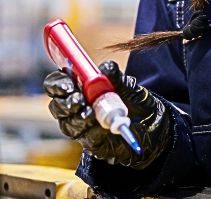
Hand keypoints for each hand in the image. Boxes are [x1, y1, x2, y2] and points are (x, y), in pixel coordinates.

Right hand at [43, 60, 170, 168]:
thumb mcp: (129, 86)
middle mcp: (77, 107)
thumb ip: (116, 76)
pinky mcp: (92, 143)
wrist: (153, 126)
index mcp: (80, 87)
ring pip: (68, 124)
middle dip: (65, 103)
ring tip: (91, 114)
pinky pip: (85, 139)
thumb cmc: (135, 101)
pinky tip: (102, 129)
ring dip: (77, 119)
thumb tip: (106, 67)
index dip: (57, 84)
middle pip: (57, 106)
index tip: (68, 85)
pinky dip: (92, 132)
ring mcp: (82, 126)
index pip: (57, 84)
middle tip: (79, 101)